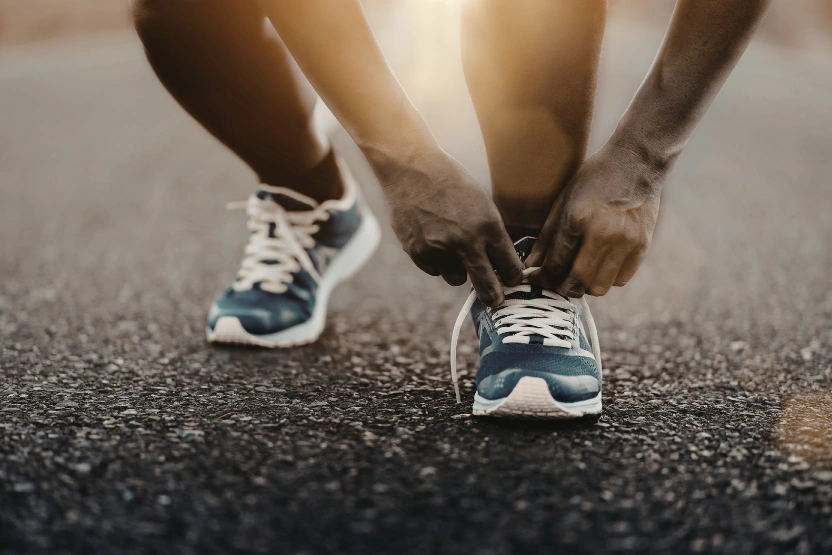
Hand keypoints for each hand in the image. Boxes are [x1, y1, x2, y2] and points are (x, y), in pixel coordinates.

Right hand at [371, 144, 523, 305]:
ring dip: (457, 270)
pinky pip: (434, 270)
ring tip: (450, 247)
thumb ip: (490, 233)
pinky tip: (431, 238)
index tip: (512, 282)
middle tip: (495, 301)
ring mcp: (440, 249)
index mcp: (488, 227)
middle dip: (494, 297)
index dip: (513, 278)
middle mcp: (466, 242)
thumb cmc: (452, 183)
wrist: (413, 168)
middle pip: (486, 286)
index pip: (510, 266)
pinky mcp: (417, 252)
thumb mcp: (481, 203)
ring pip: (456, 279)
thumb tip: (499, 264)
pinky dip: (435, 260)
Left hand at [526, 142, 664, 296]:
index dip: (541, 278)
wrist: (637, 162)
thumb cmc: (594, 179)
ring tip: (577, 274)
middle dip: (561, 288)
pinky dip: (606, 279)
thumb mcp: (564, 201)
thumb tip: (532, 265)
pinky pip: (620, 280)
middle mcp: (603, 235)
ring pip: (599, 288)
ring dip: (584, 286)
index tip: (535, 280)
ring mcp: (626, 243)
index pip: (555, 265)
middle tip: (555, 282)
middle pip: (577, 283)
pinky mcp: (642, 247)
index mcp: (577, 220)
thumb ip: (547, 237)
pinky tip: (599, 266)